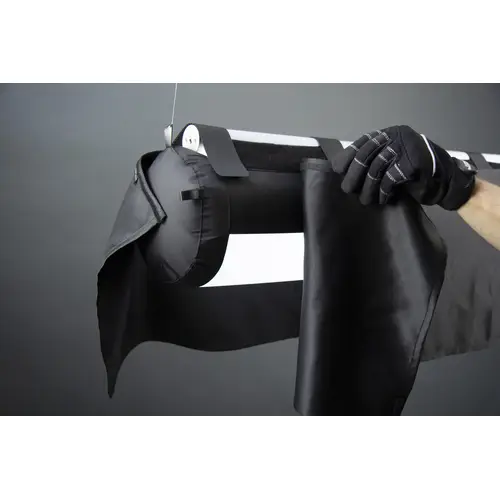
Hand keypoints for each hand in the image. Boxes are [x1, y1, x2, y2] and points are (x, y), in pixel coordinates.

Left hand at [331, 125, 476, 209]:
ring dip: (368, 188)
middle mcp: (395, 136)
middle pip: (365, 156)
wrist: (445, 180)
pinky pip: (390, 179)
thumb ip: (373, 159)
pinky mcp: (413, 162)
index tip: (337, 170)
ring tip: (365, 200)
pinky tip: (383, 199)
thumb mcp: (391, 161)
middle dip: (354, 175)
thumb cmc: (413, 173)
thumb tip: (344, 170)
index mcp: (388, 133)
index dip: (347, 157)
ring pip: (376, 169)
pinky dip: (383, 192)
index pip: (361, 143)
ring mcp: (405, 147)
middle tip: (347, 190)